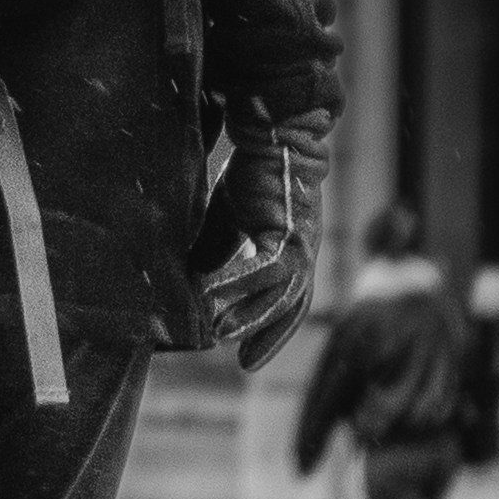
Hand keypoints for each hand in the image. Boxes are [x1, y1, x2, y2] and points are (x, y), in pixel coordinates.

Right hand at [189, 127, 325, 372]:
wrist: (273, 133)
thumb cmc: (254, 171)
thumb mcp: (230, 218)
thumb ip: (217, 249)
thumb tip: (195, 283)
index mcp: (292, 252)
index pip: (286, 300)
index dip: (269, 328)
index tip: (245, 356)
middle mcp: (303, 254)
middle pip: (292, 307)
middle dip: (270, 337)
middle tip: (246, 365)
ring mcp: (301, 244)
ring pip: (283, 294)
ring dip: (253, 318)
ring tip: (222, 336)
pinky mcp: (289, 231)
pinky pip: (267, 269)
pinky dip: (241, 285)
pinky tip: (215, 297)